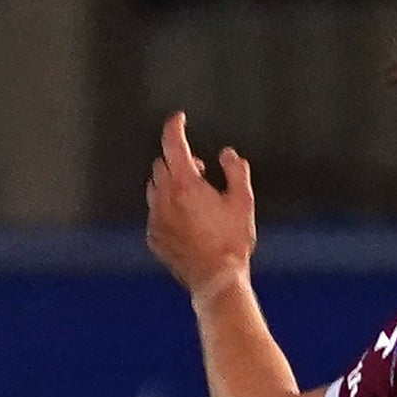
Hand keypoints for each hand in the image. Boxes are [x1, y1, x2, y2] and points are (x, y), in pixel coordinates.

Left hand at [143, 113, 255, 296]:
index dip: (175, 127)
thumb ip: (236, 171)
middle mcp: (164, 198)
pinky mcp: (153, 236)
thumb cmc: (231, 241)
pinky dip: (168, 208)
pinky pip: (155, 212)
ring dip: (171, 184)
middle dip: (178, 161)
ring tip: (194, 196)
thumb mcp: (243, 201)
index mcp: (186, 185)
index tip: (179, 119)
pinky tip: (188, 221)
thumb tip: (228, 155)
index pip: (174, 144)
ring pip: (155, 188)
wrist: (215, 278)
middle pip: (162, 164)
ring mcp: (155, 218)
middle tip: (201, 171)